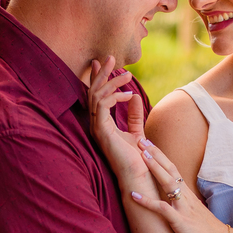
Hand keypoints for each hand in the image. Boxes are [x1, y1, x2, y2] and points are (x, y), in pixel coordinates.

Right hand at [88, 57, 147, 183]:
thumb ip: (133, 115)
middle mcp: (96, 125)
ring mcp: (97, 128)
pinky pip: (102, 107)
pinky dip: (114, 97)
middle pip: (93, 92)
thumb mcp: (136, 130)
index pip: (97, 95)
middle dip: (102, 73)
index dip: (99, 78)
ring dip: (111, 82)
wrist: (139, 176)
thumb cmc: (138, 158)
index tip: (103, 62)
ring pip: (97, 97)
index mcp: (102, 124)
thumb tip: (132, 95)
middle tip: (111, 57)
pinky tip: (127, 95)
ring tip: (127, 74)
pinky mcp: (102, 132)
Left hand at [126, 138, 229, 232]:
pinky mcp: (181, 222)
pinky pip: (161, 209)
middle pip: (170, 170)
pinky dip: (146, 201)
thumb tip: (175, 199)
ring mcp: (184, 208)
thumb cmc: (210, 232)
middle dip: (155, 155)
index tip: (149, 145)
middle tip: (140, 140)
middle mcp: (186, 197)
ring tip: (140, 156)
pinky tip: (133, 195)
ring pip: (168, 183)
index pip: (173, 169)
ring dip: (154, 168)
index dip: (161, 156)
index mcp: (188, 195)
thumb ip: (185, 204)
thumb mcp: (196, 213)